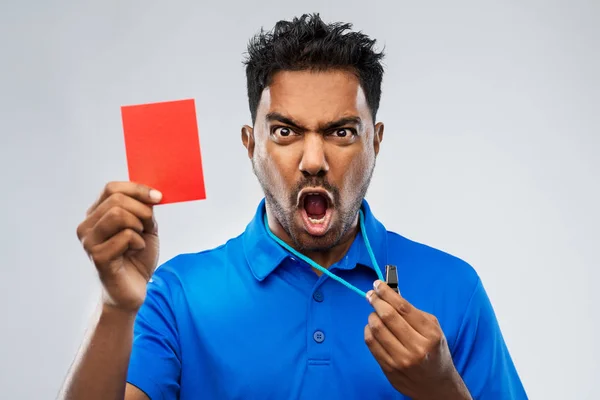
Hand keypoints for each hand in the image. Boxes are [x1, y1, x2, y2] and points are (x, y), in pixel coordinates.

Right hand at [76, 182, 161, 312]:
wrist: (133, 290)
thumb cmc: (137, 258)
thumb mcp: (145, 227)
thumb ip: (144, 209)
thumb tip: (151, 194)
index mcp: (96, 215)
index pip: (111, 188)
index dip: (137, 189)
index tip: (158, 197)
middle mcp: (87, 226)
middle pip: (116, 200)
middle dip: (142, 210)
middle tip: (148, 226)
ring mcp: (89, 242)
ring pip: (118, 215)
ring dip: (138, 225)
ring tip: (139, 239)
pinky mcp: (98, 257)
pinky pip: (125, 236)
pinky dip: (138, 242)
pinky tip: (135, 251)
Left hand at [364, 281, 470, 399]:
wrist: (436, 385)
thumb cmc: (434, 351)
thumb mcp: (433, 329)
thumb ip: (413, 313)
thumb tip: (390, 295)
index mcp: (430, 334)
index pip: (403, 307)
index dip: (387, 293)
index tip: (378, 284)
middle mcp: (416, 347)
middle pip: (388, 316)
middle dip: (376, 301)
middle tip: (371, 295)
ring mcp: (401, 360)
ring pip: (376, 329)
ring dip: (372, 316)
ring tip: (374, 313)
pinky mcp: (389, 368)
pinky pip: (371, 343)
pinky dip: (368, 330)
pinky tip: (372, 327)